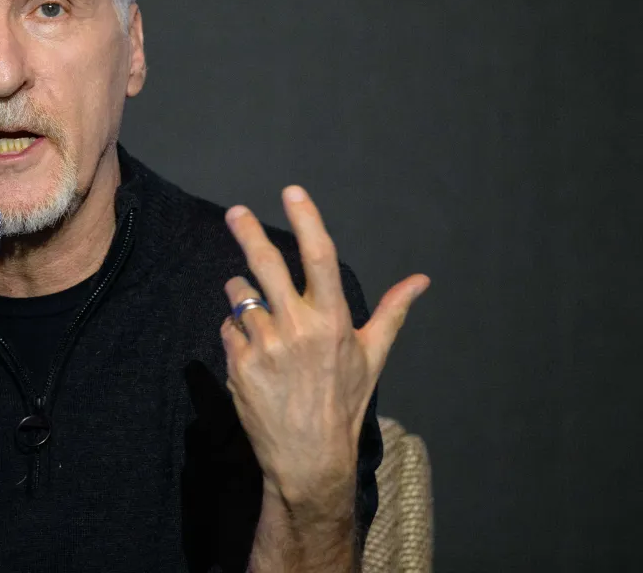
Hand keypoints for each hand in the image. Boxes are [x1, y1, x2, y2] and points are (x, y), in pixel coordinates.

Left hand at [219, 185, 428, 509]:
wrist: (308, 456)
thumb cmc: (343, 401)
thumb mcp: (371, 355)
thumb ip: (391, 311)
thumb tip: (421, 280)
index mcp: (333, 321)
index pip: (320, 258)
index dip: (307, 220)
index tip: (292, 191)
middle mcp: (298, 329)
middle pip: (265, 265)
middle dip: (248, 233)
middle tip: (237, 212)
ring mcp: (265, 346)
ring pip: (240, 296)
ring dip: (243, 294)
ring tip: (258, 314)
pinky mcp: (239, 363)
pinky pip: (228, 328)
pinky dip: (236, 332)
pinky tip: (252, 352)